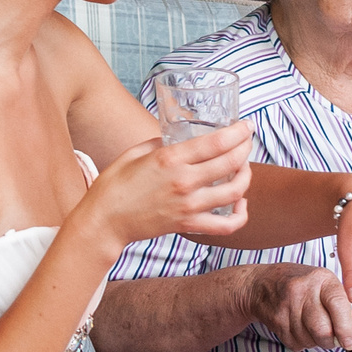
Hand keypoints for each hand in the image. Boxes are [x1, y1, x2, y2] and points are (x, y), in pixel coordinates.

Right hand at [76, 123, 254, 257]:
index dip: (238, 132)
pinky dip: (240, 215)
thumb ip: (159, 143)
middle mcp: (183, 181)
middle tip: (247, 141)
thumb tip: (178, 139)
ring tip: (243, 169)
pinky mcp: (188, 224)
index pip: (216, 142)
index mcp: (169, 159)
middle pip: (231, 162)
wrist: (104, 221)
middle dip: (246, 148)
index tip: (246, 126)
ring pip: (235, 191)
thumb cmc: (114, 185)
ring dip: (246, 177)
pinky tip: (240, 204)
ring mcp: (188, 205)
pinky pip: (227, 225)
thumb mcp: (134, 153)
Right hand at [240, 263, 351, 351]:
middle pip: (322, 330)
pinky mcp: (276, 321)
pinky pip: (296, 343)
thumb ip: (341, 304)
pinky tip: (298, 327)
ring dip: (315, 341)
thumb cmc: (299, 283)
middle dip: (331, 341)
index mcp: (321, 279)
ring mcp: (286, 306)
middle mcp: (302, 291)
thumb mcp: (323, 282)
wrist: (260, 283)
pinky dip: (302, 341)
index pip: (338, 305)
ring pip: (310, 340)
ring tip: (311, 326)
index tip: (350, 342)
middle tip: (334, 337)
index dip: (346, 328)